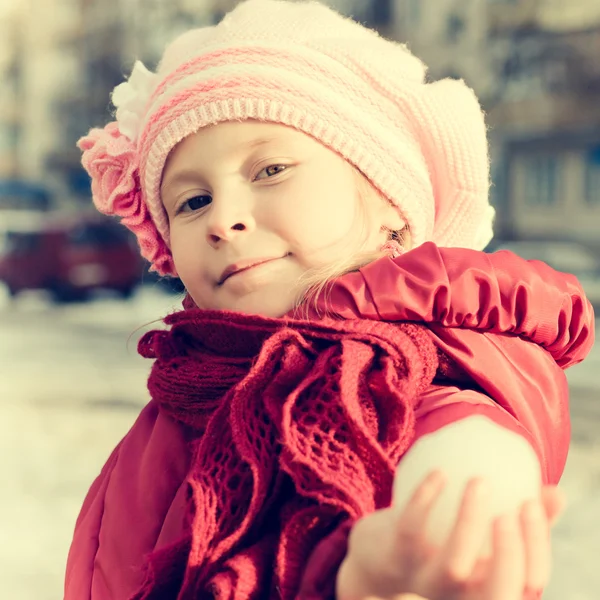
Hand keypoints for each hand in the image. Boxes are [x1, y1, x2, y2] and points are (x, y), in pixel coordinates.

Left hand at [336, 471, 564, 599]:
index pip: (524, 587)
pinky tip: (439, 472)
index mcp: (484, 591)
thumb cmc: (439, 543)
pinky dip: (425, 500)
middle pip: (496, 591)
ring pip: (453, 565)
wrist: (377, 559)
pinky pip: (410, 531)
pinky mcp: (393, 560)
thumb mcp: (480, 538)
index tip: (534, 504)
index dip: (537, 552)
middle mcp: (458, 596)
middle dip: (512, 552)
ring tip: (479, 480)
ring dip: (470, 522)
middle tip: (516, 507)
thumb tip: (555, 493)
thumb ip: (518, 520)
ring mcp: (424, 582)